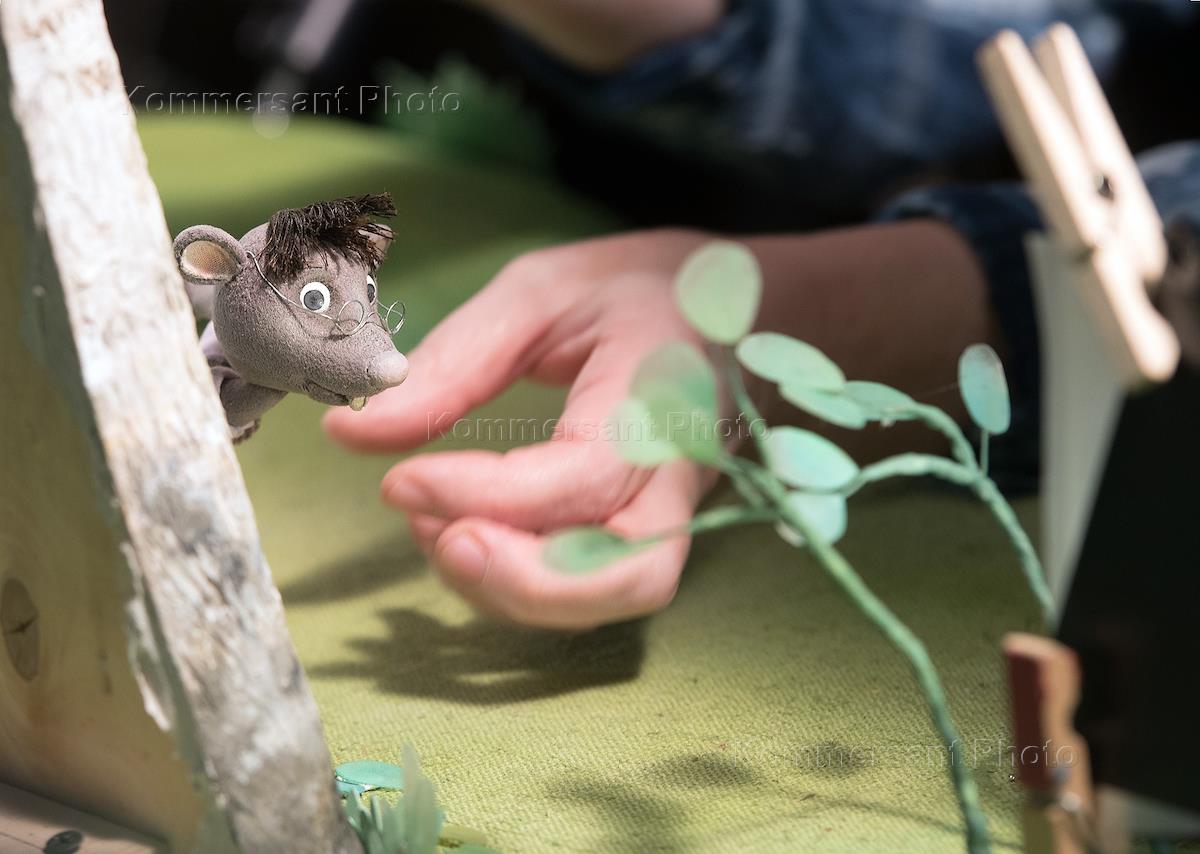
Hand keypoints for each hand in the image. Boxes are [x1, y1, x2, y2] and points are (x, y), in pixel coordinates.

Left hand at [324, 230, 719, 629]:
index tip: (399, 483)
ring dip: (516, 588)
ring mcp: (678, 507)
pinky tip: (466, 534)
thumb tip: (350, 431)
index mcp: (662, 387)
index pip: (587, 473)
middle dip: (524, 582)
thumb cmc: (634, 289)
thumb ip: (453, 363)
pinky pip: (597, 584)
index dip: (489, 495)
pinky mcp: (654, 529)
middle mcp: (685, 467)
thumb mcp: (539, 293)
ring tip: (436, 529)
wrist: (731, 303)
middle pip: (633, 574)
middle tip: (435, 537)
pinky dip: (525, 583)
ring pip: (617, 593)